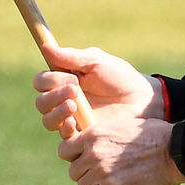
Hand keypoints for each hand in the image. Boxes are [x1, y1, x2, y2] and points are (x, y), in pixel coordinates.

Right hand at [34, 42, 164, 138]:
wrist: (143, 100)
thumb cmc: (121, 78)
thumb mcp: (97, 62)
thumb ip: (71, 57)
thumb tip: (45, 47)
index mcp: (65, 81)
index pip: (41, 82)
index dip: (49, 80)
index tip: (71, 77)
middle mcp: (64, 101)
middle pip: (41, 102)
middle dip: (53, 96)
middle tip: (75, 90)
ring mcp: (72, 119)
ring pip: (48, 120)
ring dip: (56, 112)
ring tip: (74, 105)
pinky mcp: (82, 135)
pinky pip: (63, 137)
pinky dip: (63, 129)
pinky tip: (74, 122)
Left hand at [58, 117, 184, 184]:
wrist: (173, 150)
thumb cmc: (155, 135)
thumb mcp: (124, 125)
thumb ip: (106, 135)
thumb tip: (100, 141)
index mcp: (95, 134)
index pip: (64, 150)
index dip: (73, 157)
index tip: (83, 161)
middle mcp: (93, 152)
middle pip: (73, 171)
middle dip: (84, 176)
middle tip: (96, 179)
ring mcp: (101, 171)